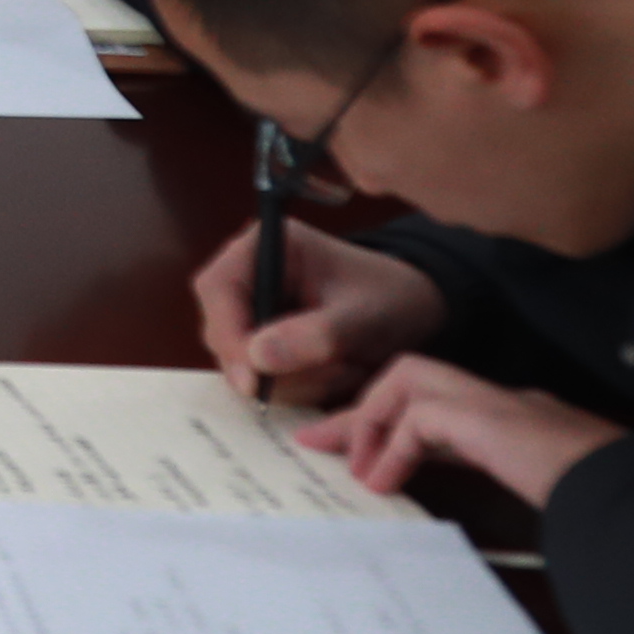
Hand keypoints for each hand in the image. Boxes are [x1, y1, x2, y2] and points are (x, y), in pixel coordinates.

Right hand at [189, 219, 446, 408]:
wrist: (415, 310)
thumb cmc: (392, 298)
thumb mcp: (362, 317)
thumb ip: (315, 335)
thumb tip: (256, 357)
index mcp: (267, 246)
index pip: (217, 288)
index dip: (228, 333)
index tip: (254, 376)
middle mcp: (250, 275)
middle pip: (222, 330)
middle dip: (270, 366)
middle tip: (327, 373)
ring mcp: (253, 310)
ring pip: (240, 362)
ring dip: (291, 380)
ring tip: (344, 369)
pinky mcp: (263, 341)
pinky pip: (261, 377)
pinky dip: (298, 387)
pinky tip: (333, 375)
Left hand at [298, 356, 625, 511]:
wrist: (627, 494)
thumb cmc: (593, 504)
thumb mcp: (534, 502)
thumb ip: (500, 498)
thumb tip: (457, 533)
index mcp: (512, 420)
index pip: (435, 409)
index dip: (391, 427)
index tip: (359, 459)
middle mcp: (502, 402)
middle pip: (409, 379)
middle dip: (361, 410)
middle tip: (319, 441)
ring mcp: (496, 403)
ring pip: (407, 378)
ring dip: (371, 420)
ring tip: (356, 469)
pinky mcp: (488, 417)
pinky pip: (421, 415)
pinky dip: (395, 444)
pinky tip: (387, 480)